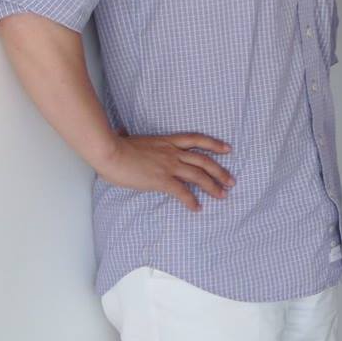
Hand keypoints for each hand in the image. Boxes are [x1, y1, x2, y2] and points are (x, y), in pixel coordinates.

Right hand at [93, 133, 233, 211]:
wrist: (109, 152)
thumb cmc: (114, 146)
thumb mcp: (127, 138)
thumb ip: (129, 136)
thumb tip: (122, 131)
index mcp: (167, 141)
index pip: (197, 139)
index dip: (214, 144)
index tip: (228, 149)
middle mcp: (173, 153)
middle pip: (204, 161)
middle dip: (220, 171)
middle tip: (232, 181)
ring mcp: (169, 166)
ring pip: (199, 176)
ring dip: (213, 186)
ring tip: (223, 195)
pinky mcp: (162, 180)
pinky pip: (182, 192)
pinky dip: (191, 201)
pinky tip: (197, 208)